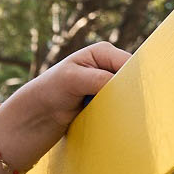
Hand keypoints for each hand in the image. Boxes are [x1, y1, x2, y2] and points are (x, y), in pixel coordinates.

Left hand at [0, 42, 131, 170]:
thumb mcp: (73, 79)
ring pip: (128, 96)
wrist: (37, 116)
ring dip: (124, 106)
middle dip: (131, 93)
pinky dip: (118, 114)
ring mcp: (108, 85)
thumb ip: (98, 79)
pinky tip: (114, 121)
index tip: (135, 96)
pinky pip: (120, 108)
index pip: (129, 63)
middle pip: (133, 80)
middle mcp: (108, 66)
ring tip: (119, 116)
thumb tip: (123, 86)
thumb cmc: (50, 90)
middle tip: (130, 109)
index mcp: (103, 52)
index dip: (134, 79)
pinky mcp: (106, 102)